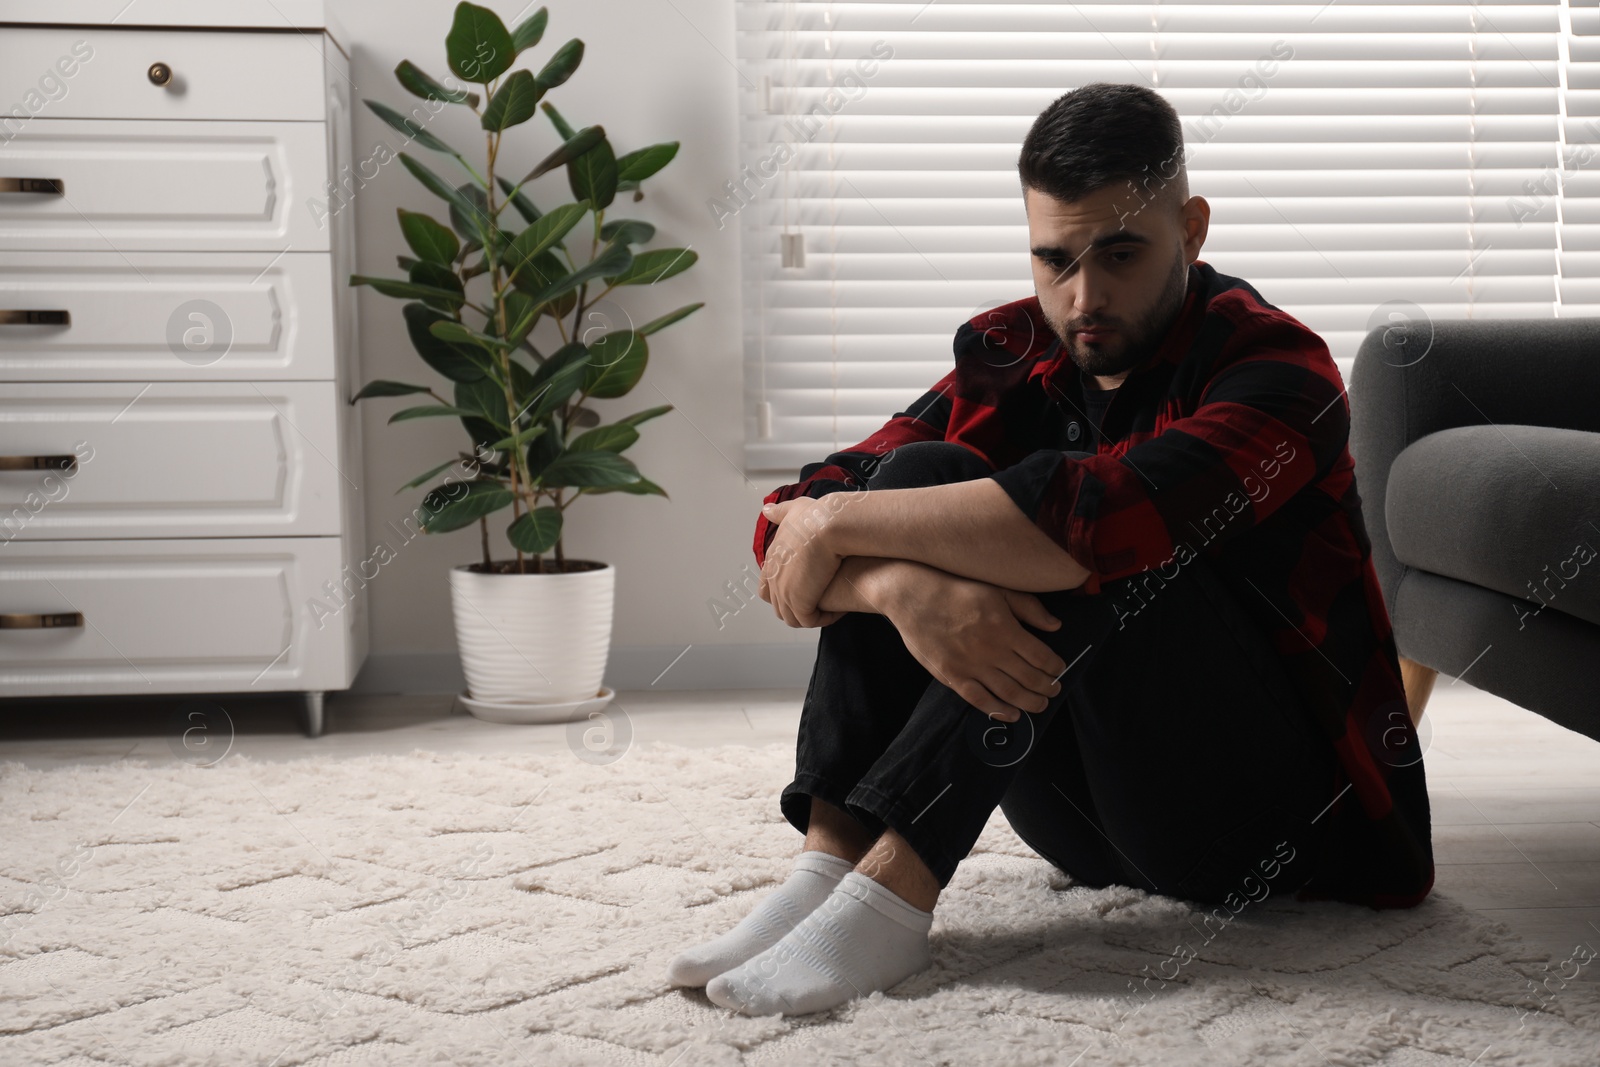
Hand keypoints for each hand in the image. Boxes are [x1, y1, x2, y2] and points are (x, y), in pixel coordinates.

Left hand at [757, 497, 846, 627]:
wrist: (827, 526)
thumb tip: (766, 510)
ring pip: (792, 618)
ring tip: (829, 610)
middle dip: (797, 608)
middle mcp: (774, 578)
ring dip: (810, 616)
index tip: (803, 590)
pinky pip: (809, 621)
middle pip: (778, 606)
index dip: (783, 593)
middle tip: (818, 605)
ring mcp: (784, 592)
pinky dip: (823, 619)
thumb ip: (779, 512)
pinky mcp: (800, 602)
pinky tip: (838, 611)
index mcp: (772, 560)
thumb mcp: (793, 509)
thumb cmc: (815, 516)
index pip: (766, 588)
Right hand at [880, 564, 1068, 721]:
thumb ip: (1028, 608)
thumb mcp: (996, 590)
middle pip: (1029, 677)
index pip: (1040, 655)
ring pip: (1009, 692)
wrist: (912, 596)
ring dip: (1029, 702)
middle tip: (1054, 689)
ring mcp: (970, 665)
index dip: (1054, 666)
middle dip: (1047, 687)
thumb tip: (1055, 625)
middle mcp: (991, 650)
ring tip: (1040, 704)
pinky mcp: (952, 676)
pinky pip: (979, 700)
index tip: (1059, 669)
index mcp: (1004, 627)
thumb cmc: (956, 589)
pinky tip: (1012, 714)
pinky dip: (998, 710)